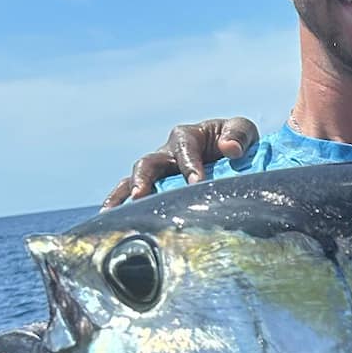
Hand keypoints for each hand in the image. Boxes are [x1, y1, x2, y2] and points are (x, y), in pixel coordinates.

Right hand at [101, 116, 260, 207]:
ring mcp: (157, 172)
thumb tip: (231, 149)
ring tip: (112, 213)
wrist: (232, 156)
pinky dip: (119, 205)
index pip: (185, 148)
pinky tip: (108, 221)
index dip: (189, 164)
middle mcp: (166, 153)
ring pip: (133, 180)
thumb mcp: (243, 131)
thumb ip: (238, 135)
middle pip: (149, 163)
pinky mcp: (154, 188)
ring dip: (123, 195)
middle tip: (140, 194)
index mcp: (188, 136)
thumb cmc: (235, 142)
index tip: (196, 182)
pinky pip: (131, 195)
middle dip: (144, 178)